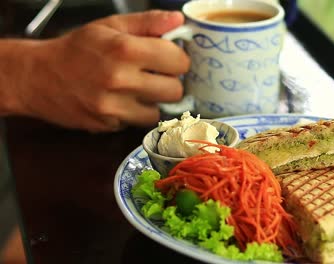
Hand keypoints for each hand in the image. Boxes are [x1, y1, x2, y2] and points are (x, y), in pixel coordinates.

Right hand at [16, 10, 189, 131]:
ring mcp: (113, 106)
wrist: (37, 77)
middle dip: (170, 82)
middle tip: (156, 76)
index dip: (178, 60)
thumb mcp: (110, 26)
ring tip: (138, 89)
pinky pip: (137, 123)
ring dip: (153, 102)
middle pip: (175, 91)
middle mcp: (120, 79)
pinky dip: (135, 114)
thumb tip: (178, 20)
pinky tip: (122, 101)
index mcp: (125, 49)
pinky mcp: (107, 125)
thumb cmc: (77, 48)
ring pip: (159, 112)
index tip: (170, 59)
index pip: (179, 61)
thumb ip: (148, 22)